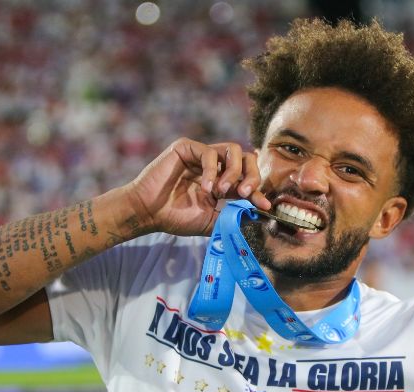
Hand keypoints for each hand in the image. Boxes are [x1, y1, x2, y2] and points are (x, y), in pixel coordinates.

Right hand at [126, 138, 271, 235]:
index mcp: (223, 183)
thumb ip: (233, 218)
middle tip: (244, 194)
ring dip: (234, 172)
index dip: (259, 192)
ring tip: (223, 191)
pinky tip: (205, 188)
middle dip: (252, 176)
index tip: (265, 206)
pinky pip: (209, 152)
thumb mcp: (212, 221)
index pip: (249, 180)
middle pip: (247, 158)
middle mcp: (216, 166)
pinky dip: (212, 171)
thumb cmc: (176, 218)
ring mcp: (201, 155)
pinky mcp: (187, 147)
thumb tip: (258, 218)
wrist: (149, 213)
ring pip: (233, 150)